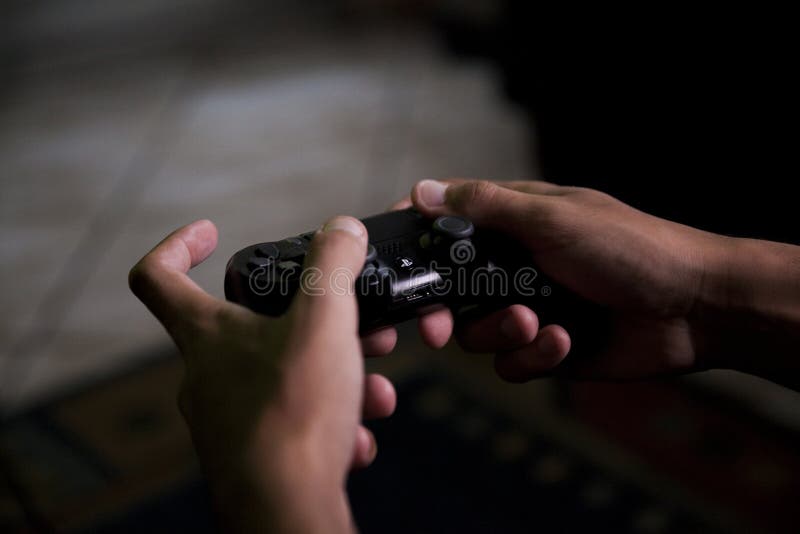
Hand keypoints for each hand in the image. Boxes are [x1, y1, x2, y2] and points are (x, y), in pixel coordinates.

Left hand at [129, 217, 395, 532]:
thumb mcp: (324, 321)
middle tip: (355, 327)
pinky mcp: (254, 454)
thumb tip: (342, 230)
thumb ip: (333, 265)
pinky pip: (295, 422)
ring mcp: (229, 419)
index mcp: (207, 335)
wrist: (287, 513)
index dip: (177, 245)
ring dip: (335, 376)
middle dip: (313, 324)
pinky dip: (330, 421)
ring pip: (285, 378)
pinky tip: (356, 436)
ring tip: (374, 392)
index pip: (158, 276)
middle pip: (253, 328)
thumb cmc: (291, 418)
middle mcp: (208, 376)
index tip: (210, 233)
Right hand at [391, 179, 730, 380]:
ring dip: (502, 332)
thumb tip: (422, 191)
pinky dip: (533, 356)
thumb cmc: (628, 248)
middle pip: (447, 289)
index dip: (415, 238)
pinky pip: (510, 362)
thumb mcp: (552, 218)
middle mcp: (512, 265)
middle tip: (439, 328)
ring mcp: (527, 307)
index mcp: (512, 223)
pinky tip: (566, 340)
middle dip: (443, 310)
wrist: (692, 308)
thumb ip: (485, 208)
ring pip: (476, 332)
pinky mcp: (546, 347)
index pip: (446, 223)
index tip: (392, 258)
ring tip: (540, 322)